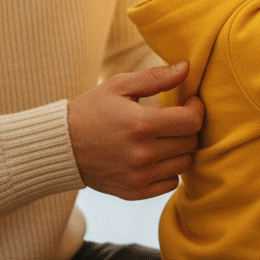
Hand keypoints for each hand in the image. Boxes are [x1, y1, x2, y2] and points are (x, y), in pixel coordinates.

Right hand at [67, 61, 204, 199]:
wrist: (62, 146)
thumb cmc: (91, 110)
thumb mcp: (119, 85)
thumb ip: (155, 77)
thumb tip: (186, 67)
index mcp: (140, 124)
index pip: (191, 122)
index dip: (196, 109)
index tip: (190, 102)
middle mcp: (142, 154)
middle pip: (190, 142)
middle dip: (188, 127)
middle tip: (176, 118)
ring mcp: (138, 176)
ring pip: (184, 164)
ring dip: (180, 148)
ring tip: (166, 136)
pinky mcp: (134, 192)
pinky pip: (170, 183)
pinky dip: (169, 169)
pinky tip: (156, 156)